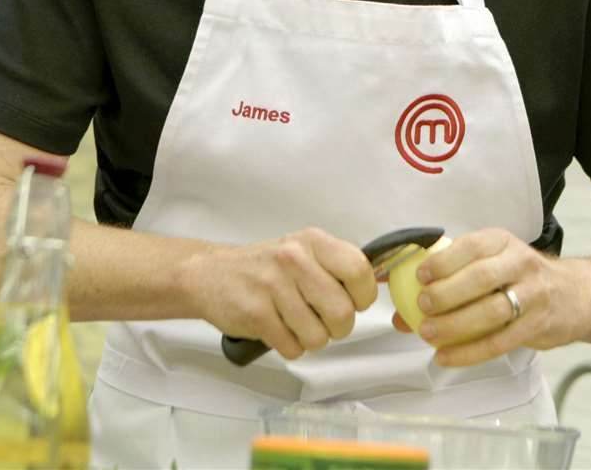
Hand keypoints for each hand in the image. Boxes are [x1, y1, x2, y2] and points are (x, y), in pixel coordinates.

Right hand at [189, 227, 376, 359]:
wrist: (211, 275)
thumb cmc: (266, 267)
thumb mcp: (303, 251)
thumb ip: (337, 266)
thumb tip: (379, 282)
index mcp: (312, 241)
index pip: (359, 271)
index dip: (363, 296)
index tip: (354, 302)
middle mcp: (293, 258)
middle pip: (342, 312)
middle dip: (338, 327)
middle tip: (323, 320)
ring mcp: (272, 286)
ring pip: (318, 337)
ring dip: (312, 339)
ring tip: (296, 323)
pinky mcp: (255, 314)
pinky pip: (293, 349)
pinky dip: (290, 347)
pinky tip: (278, 329)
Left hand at [390, 228, 578, 367]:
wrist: (577, 294)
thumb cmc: (521, 278)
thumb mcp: (492, 264)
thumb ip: (450, 281)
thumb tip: (399, 309)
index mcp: (503, 242)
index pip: (472, 245)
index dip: (443, 260)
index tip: (419, 275)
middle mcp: (521, 263)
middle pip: (480, 277)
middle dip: (446, 292)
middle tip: (422, 305)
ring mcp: (533, 295)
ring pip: (491, 311)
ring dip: (455, 325)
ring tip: (428, 333)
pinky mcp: (539, 325)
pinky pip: (500, 342)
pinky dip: (469, 352)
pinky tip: (446, 357)